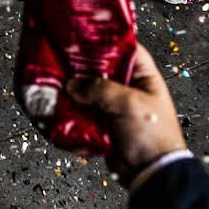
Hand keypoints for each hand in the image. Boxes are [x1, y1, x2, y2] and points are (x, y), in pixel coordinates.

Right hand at [67, 43, 186, 186]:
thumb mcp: (128, 103)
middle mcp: (128, 89)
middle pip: (101, 69)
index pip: (124, 48)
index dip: (105, 40)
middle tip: (62, 57)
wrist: (150, 173)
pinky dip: (72, 108)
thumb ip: (99, 89)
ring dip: (74, 89)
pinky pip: (83, 111)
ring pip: (89, 90)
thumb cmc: (152, 135)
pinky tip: (59, 102)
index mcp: (143, 77)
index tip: (83, 35)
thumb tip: (73, 84)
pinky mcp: (101, 123)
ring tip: (56, 80)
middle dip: (82, 66)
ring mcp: (113, 106)